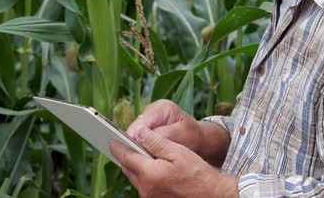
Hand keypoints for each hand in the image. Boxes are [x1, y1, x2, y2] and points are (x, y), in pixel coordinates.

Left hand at [109, 125, 238, 197]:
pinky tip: (152, 167)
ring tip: (141, 153)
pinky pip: (143, 186)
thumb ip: (155, 141)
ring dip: (135, 166)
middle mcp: (146, 189)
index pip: (126, 157)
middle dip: (127, 156)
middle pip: (128, 169)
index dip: (118, 146)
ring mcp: (150, 197)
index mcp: (150, 174)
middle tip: (126, 143)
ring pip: (135, 178)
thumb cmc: (197, 173)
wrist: (211, 195)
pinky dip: (144, 175)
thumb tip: (139, 132)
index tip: (112, 138)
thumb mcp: (177, 151)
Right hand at [126, 100, 202, 153]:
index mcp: (161, 107)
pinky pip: (137, 139)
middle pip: (136, 126)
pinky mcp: (144, 129)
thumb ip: (164, 135)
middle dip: (134, 141)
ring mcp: (147, 120)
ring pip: (134, 133)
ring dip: (135, 145)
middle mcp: (151, 110)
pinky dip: (138, 147)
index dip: (137, 134)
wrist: (196, 139)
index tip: (133, 147)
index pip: (145, 120)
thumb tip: (143, 138)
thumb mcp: (181, 134)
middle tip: (132, 156)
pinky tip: (139, 157)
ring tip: (135, 158)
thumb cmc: (191, 135)